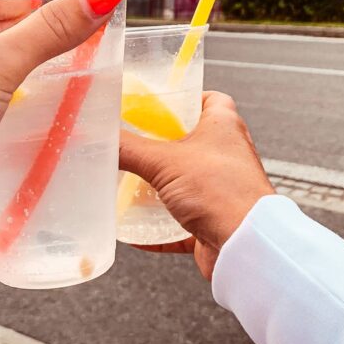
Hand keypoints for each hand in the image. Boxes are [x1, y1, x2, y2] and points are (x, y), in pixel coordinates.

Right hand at [119, 91, 272, 279]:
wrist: (247, 245)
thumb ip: (128, 147)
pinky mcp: (213, 221)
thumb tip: (96, 136)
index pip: (208, 99)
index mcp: (224, 126)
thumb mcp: (164, 161)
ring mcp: (221, 189)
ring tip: (126, 184)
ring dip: (158, 186)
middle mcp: (226, 154)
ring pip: (185, 182)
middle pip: (190, 141)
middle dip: (160, 145)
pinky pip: (180, 222)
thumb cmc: (220, 191)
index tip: (156, 104)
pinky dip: (157, 227)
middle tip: (131, 144)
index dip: (185, 98)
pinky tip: (133, 231)